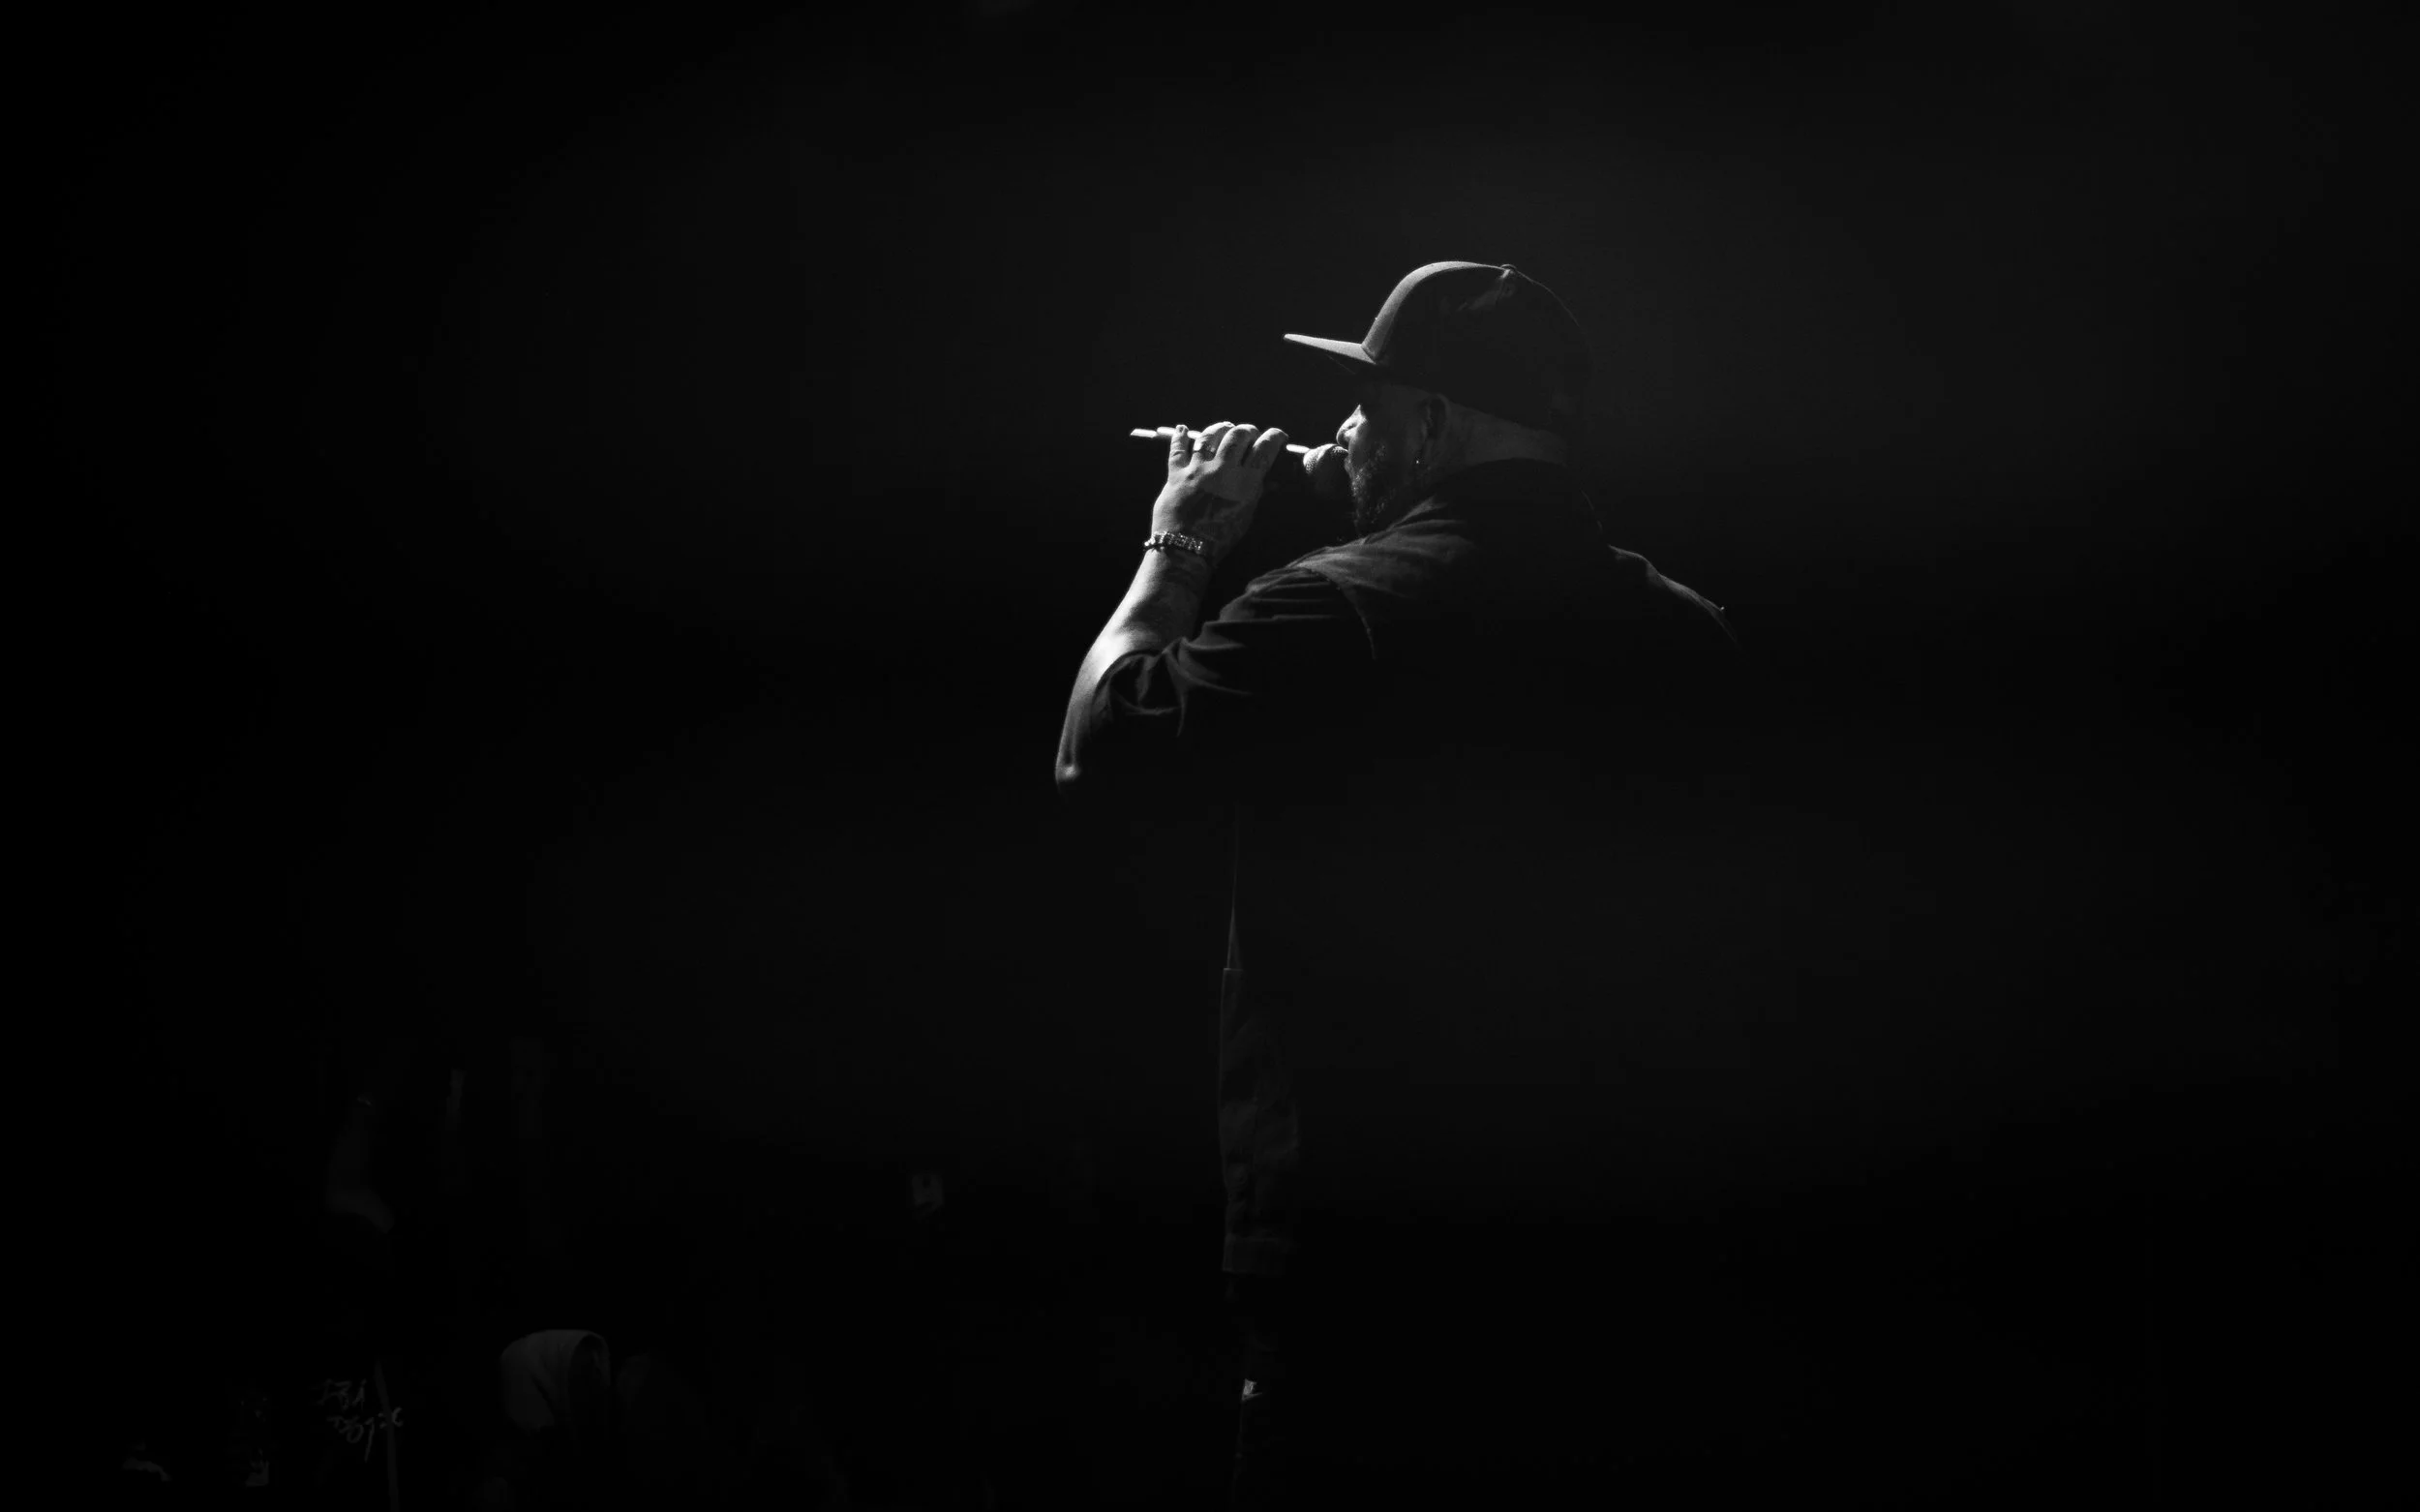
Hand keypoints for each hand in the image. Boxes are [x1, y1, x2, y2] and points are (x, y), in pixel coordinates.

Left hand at [1151, 421, 1291, 568]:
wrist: (1184, 551)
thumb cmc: (1219, 539)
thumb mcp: (1245, 517)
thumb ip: (1255, 494)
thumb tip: (1267, 480)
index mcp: (1244, 483)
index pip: (1264, 450)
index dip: (1274, 438)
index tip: (1278, 436)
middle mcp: (1221, 471)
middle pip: (1238, 436)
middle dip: (1248, 430)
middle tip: (1251, 433)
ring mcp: (1197, 470)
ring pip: (1210, 436)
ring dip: (1220, 428)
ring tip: (1226, 428)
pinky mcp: (1176, 474)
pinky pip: (1176, 449)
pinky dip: (1179, 436)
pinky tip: (1183, 429)